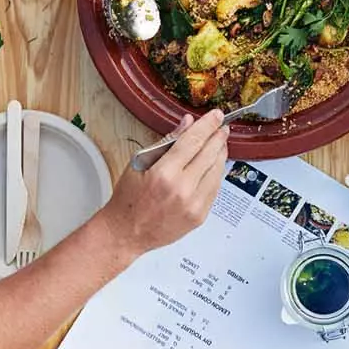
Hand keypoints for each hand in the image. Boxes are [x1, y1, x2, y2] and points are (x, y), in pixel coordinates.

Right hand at [103, 112, 228, 252]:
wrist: (126, 232)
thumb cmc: (129, 199)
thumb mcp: (140, 162)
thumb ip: (167, 142)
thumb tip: (187, 124)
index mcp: (164, 173)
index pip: (194, 140)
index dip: (208, 124)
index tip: (216, 115)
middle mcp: (182, 189)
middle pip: (210, 154)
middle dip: (219, 137)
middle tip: (222, 127)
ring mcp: (194, 205)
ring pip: (217, 171)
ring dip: (220, 154)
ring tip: (218, 144)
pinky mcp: (200, 216)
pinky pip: (215, 189)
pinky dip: (216, 174)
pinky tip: (212, 166)